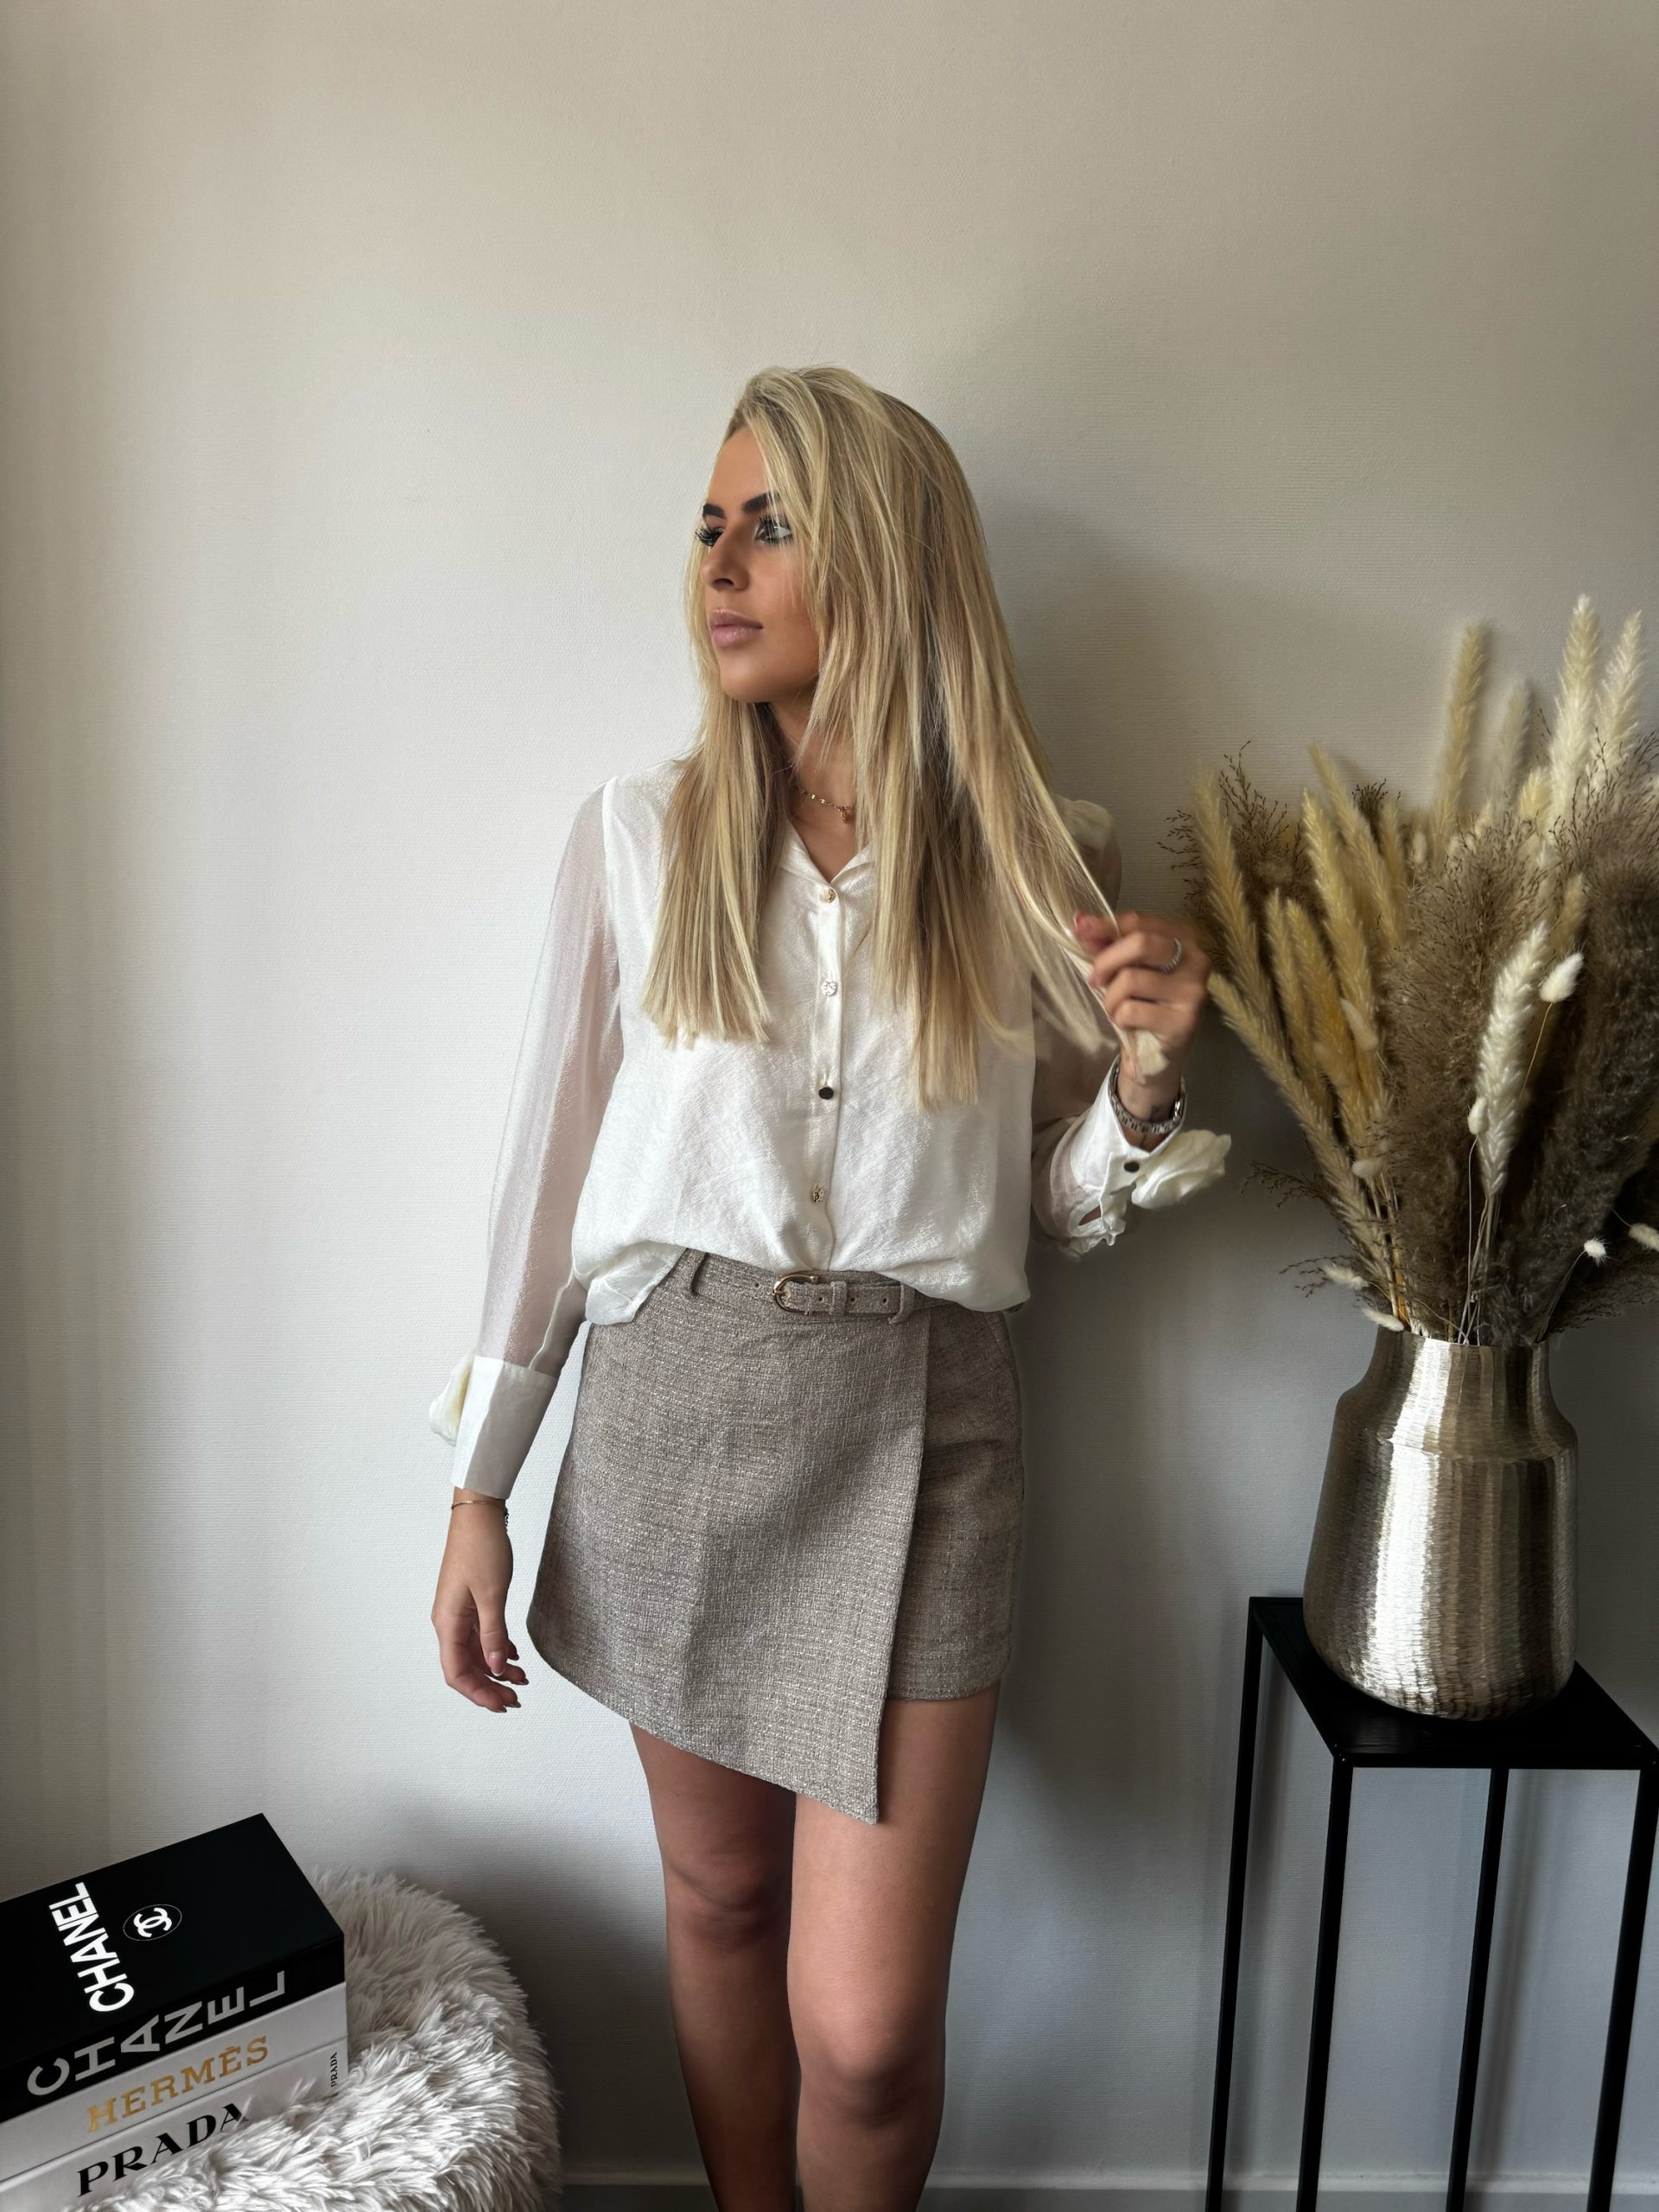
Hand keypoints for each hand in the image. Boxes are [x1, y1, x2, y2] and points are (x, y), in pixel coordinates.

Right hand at [432, 1498, 528, 1711]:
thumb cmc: (481, 1549)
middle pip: (465, 1667)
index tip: (502, 1704)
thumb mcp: (492, 1595)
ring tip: (521, 1679)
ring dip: (495, 1668)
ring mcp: (458, 1612)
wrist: (478, 1514)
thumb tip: (494, 1668)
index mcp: (448, 1623)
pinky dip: (496, 1648)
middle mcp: (448, 1621)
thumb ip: (493, 1634)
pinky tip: (513, 1656)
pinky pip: (480, 1635)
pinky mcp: (469, 1603)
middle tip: (516, 1698)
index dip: (478, 1693)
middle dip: (489, 1686)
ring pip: (475, 1652)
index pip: (456, 1672)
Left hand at [1071, 907, 1211, 1117]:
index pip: (1139, 922)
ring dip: (1111, 998)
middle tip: (1095, 979)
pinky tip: (1130, 1025)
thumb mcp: (1122, 969)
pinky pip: (1132, 1010)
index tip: (1080, 931)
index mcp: (1183, 938)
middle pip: (1141, 943)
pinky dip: (1119, 1018)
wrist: (1155, 1054)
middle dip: (1106, 961)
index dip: (1104, 926)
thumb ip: (1105, 944)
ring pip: (1132, 979)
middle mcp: (1196, 959)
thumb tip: (1080, 921)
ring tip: (1117, 1008)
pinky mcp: (1184, 1021)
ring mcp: (1193, 991)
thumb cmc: (1141, 1004)